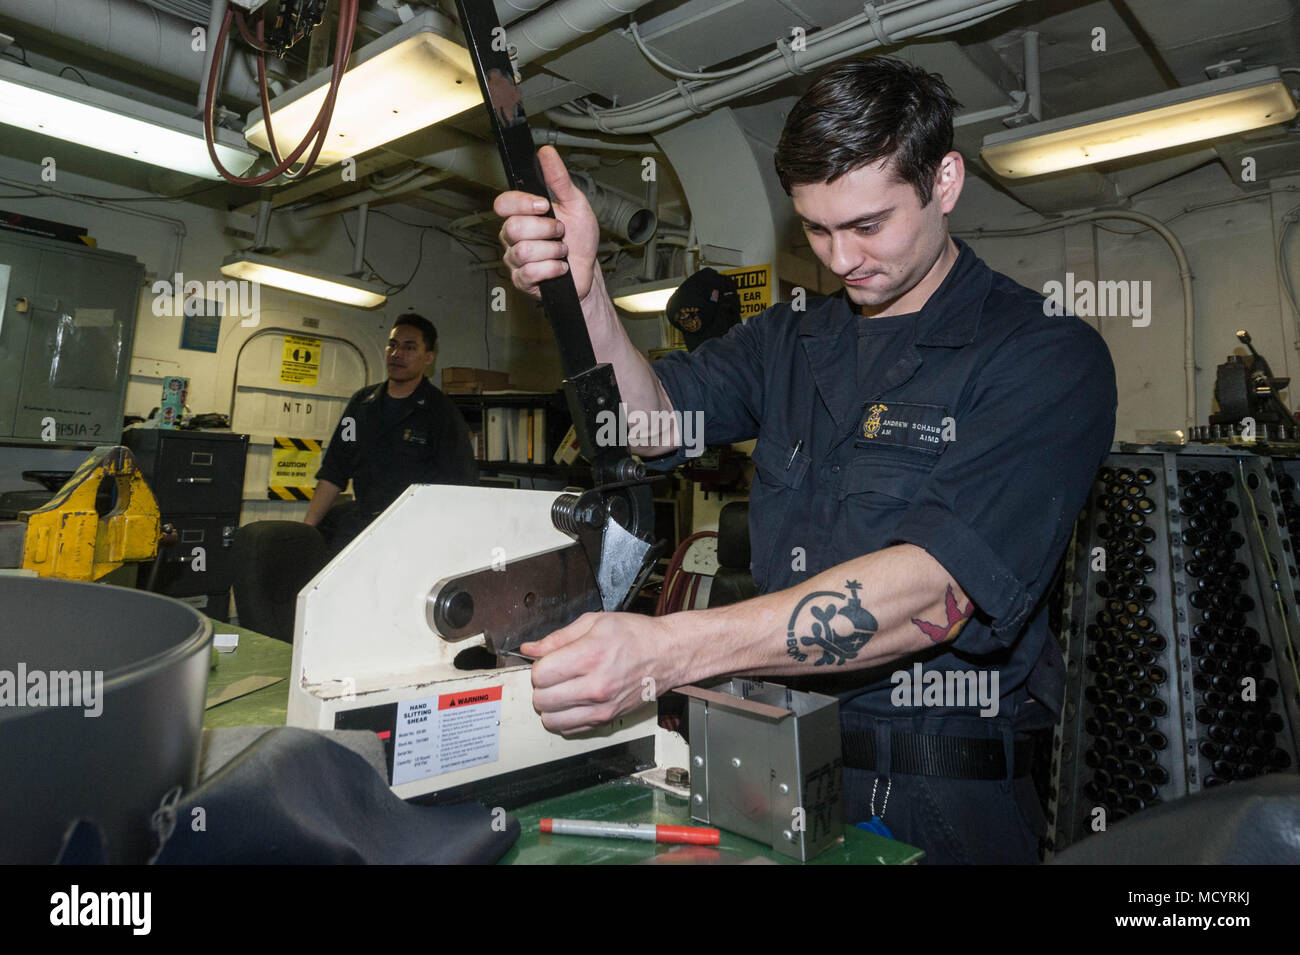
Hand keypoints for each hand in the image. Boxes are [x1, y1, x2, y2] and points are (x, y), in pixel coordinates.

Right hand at [494, 146, 600, 304]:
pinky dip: (552, 269)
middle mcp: (514, 236)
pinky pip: (530, 272)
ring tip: (562, 250)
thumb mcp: (575, 203)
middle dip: (546, 230)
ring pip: (523, 251)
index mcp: (522, 214)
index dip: (521, 204)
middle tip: (560, 232)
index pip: (502, 204)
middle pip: (513, 228)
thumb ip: (559, 179)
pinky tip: (560, 267)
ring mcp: (515, 259)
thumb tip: (546, 153)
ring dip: (552, 250)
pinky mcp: (522, 280)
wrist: (588, 270)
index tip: (543, 205)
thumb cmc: (580, 238)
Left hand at [522, 611, 673, 734]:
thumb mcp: (595, 622)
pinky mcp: (607, 719)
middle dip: (542, 685)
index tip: (549, 660)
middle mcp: (595, 686)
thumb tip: (530, 649)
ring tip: (562, 689)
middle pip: (541, 699)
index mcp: (589, 657)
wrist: (667, 654)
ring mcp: (602, 707)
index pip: (540, 674)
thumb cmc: (636, 635)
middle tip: (554, 674)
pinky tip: (574, 701)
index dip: (539, 665)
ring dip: (550, 705)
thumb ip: (558, 637)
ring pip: (551, 720)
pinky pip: (569, 729)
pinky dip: (565, 717)